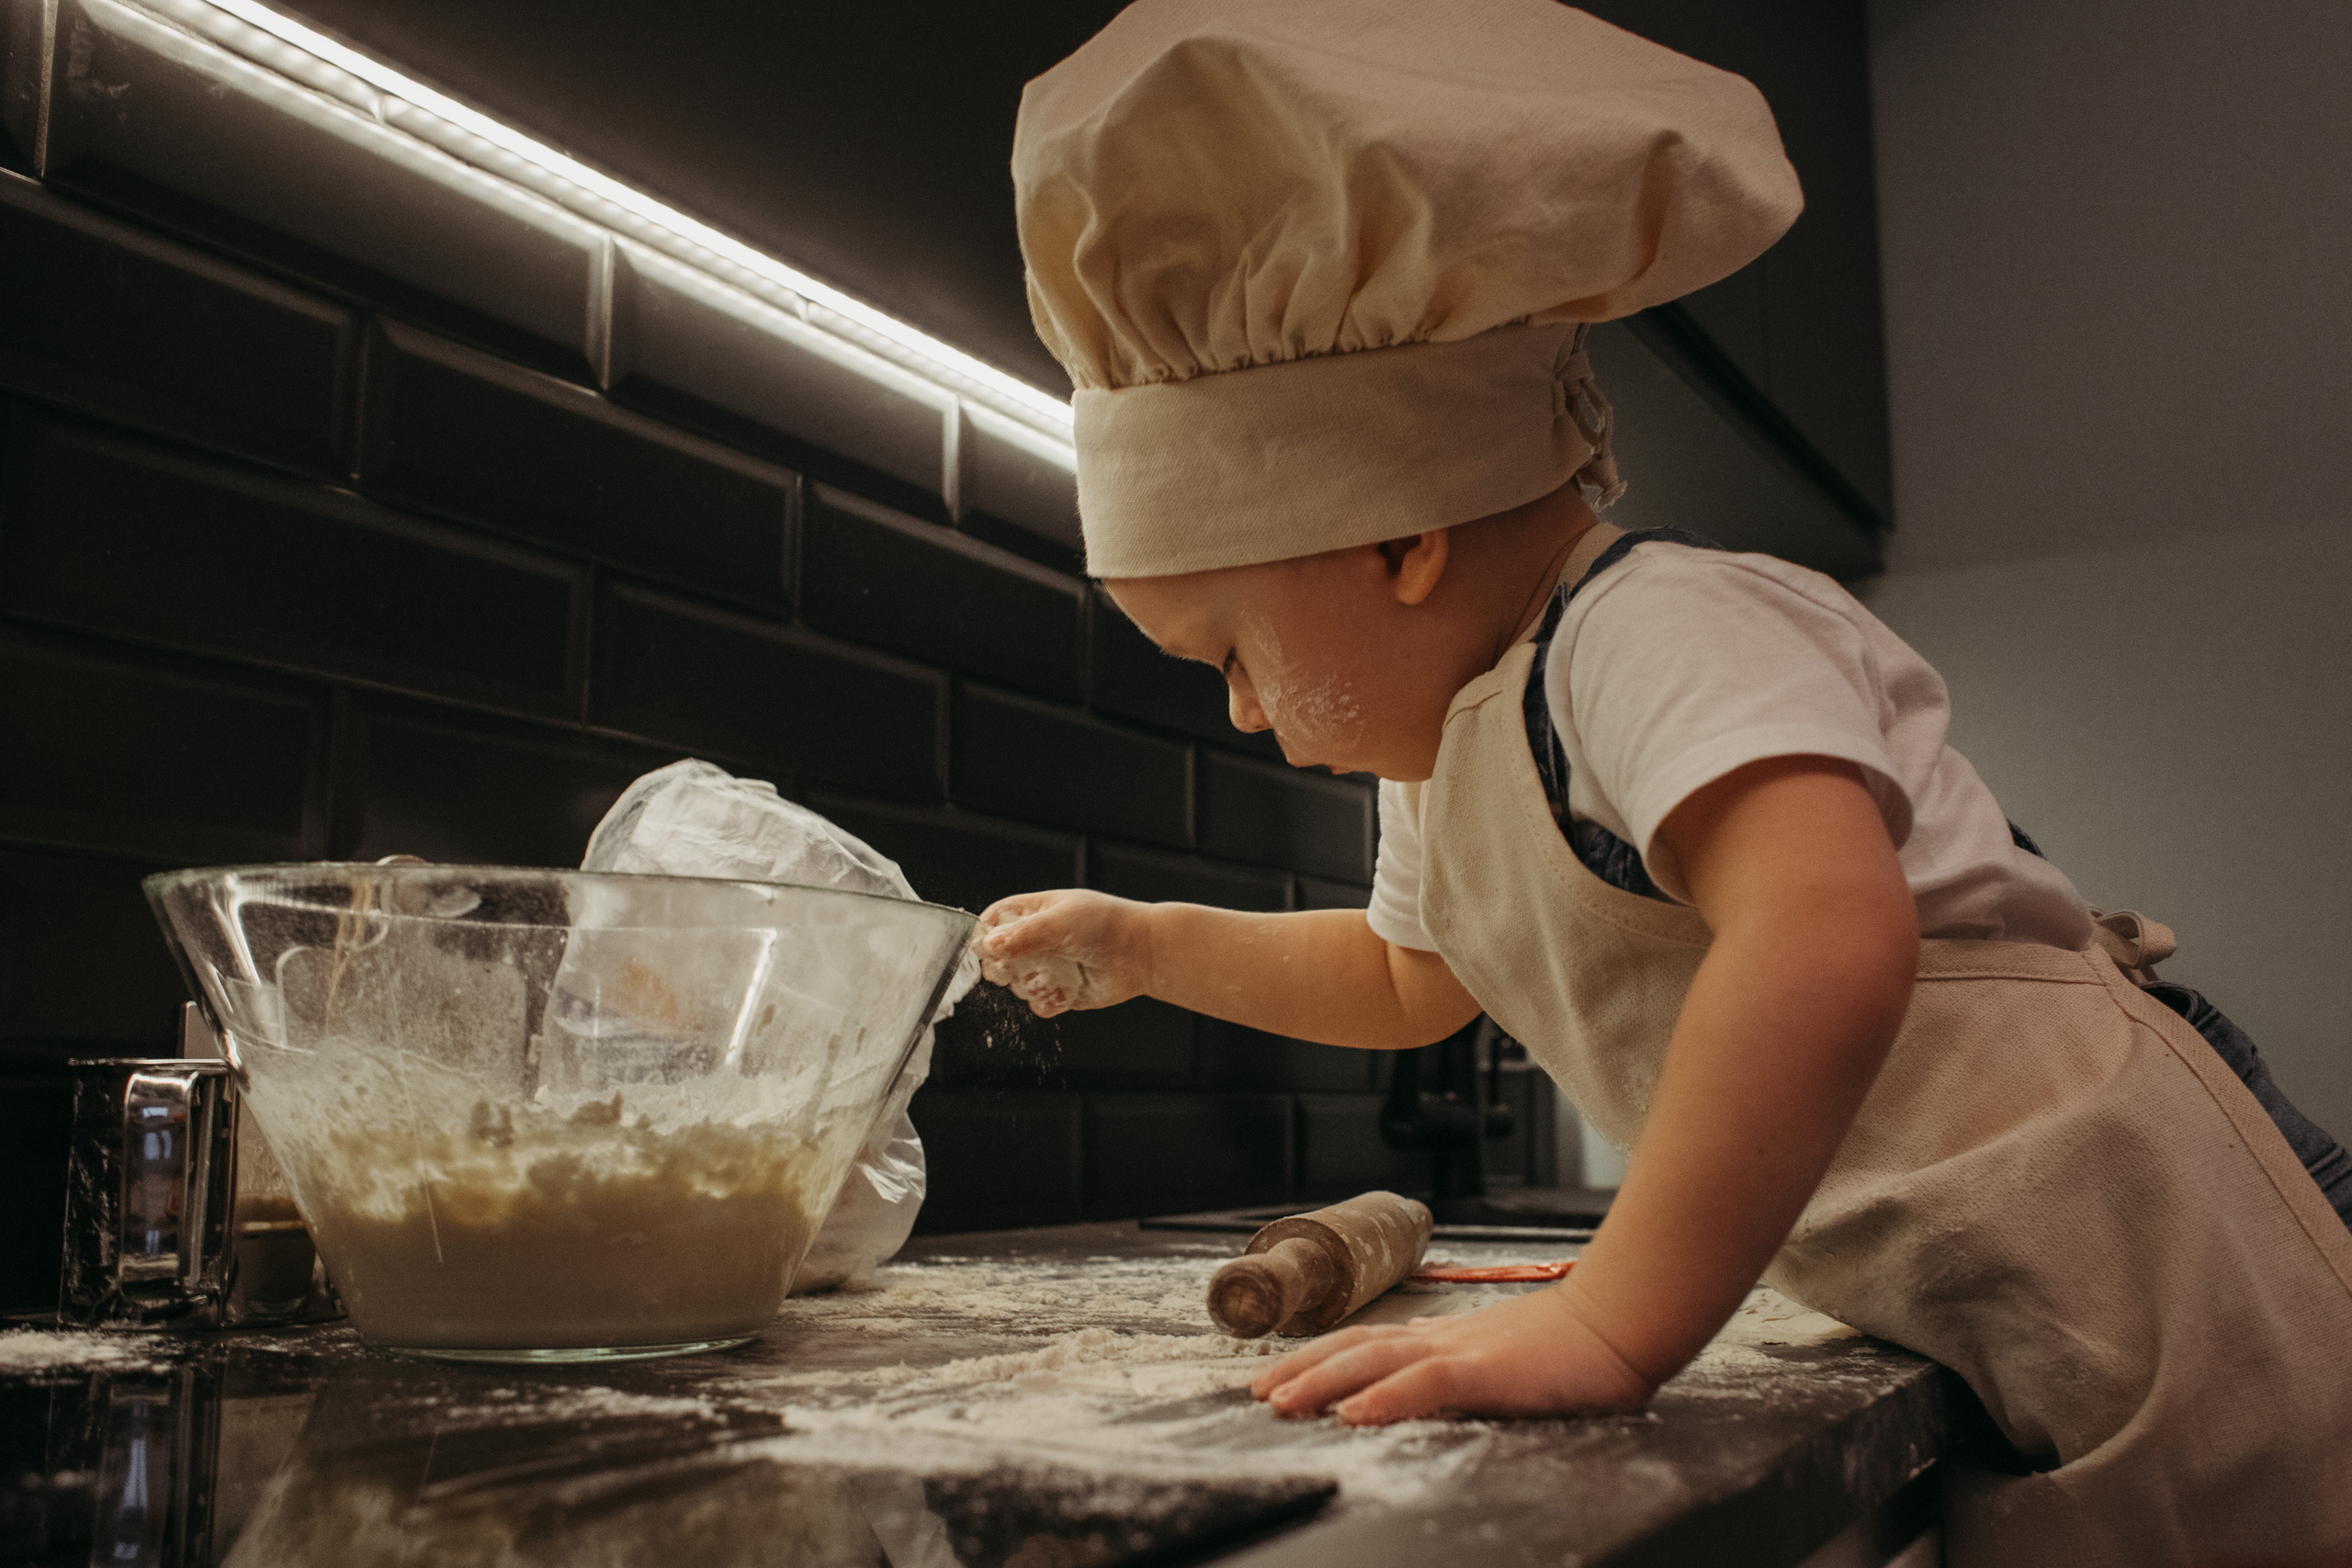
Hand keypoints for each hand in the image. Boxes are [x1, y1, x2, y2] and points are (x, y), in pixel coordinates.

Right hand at [974, 890, 1152, 1015]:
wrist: (1142, 953)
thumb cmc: (1106, 925)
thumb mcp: (1060, 921)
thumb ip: (1022, 934)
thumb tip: (989, 944)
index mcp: (1035, 912)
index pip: (995, 920)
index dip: (986, 935)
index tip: (985, 948)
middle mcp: (1038, 940)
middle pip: (998, 957)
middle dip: (1002, 967)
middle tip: (1012, 969)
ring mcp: (1049, 966)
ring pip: (1017, 985)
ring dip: (1032, 985)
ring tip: (1056, 976)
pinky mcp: (1061, 991)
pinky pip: (1038, 1004)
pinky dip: (1048, 1001)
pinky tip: (1065, 992)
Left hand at [1247, 1282, 1655, 1425]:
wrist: (1622, 1323)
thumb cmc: (1572, 1351)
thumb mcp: (1504, 1364)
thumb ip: (1465, 1378)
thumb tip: (1425, 1396)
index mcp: (1445, 1339)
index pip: (1366, 1343)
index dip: (1318, 1358)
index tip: (1276, 1377)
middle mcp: (1443, 1338)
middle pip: (1356, 1347)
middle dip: (1302, 1368)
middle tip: (1257, 1392)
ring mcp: (1463, 1350)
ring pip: (1376, 1360)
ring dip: (1324, 1381)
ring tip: (1282, 1402)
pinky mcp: (1488, 1369)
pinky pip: (1427, 1381)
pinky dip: (1386, 1396)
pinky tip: (1355, 1413)